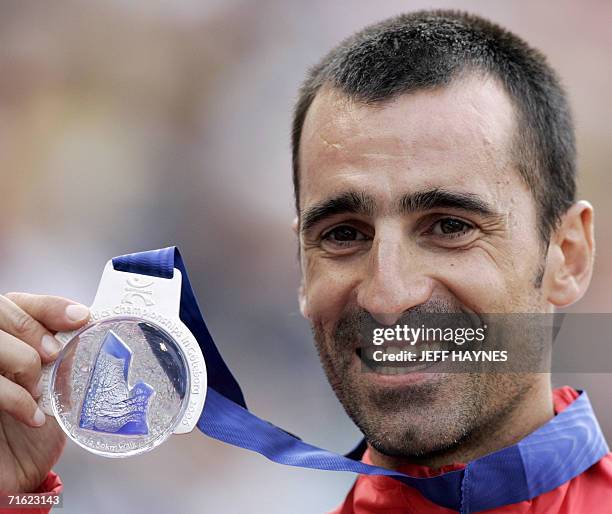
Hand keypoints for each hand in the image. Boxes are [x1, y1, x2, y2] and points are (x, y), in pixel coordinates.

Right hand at [0, 293, 89, 492]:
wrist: (15, 471)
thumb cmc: (33, 423)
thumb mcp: (55, 382)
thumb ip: (62, 352)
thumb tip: (87, 327)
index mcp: (6, 334)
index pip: (20, 301)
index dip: (50, 306)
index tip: (81, 317)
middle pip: (0, 310)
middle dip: (32, 330)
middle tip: (54, 354)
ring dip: (24, 363)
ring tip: (39, 389)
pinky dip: (17, 399)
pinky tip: (34, 416)